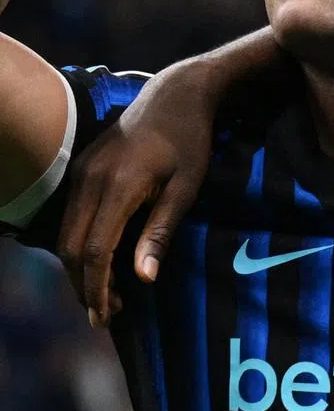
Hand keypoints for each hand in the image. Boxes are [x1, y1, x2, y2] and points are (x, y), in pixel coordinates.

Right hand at [56, 59, 218, 326]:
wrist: (175, 94)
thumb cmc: (190, 140)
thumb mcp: (186, 187)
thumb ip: (161, 231)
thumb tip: (143, 278)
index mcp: (118, 186)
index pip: (95, 250)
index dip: (97, 287)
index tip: (107, 316)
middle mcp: (90, 180)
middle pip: (73, 247)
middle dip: (84, 285)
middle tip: (107, 313)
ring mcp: (82, 173)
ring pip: (67, 233)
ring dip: (81, 267)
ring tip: (106, 293)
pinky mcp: (81, 168)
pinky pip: (70, 216)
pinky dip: (80, 244)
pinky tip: (101, 259)